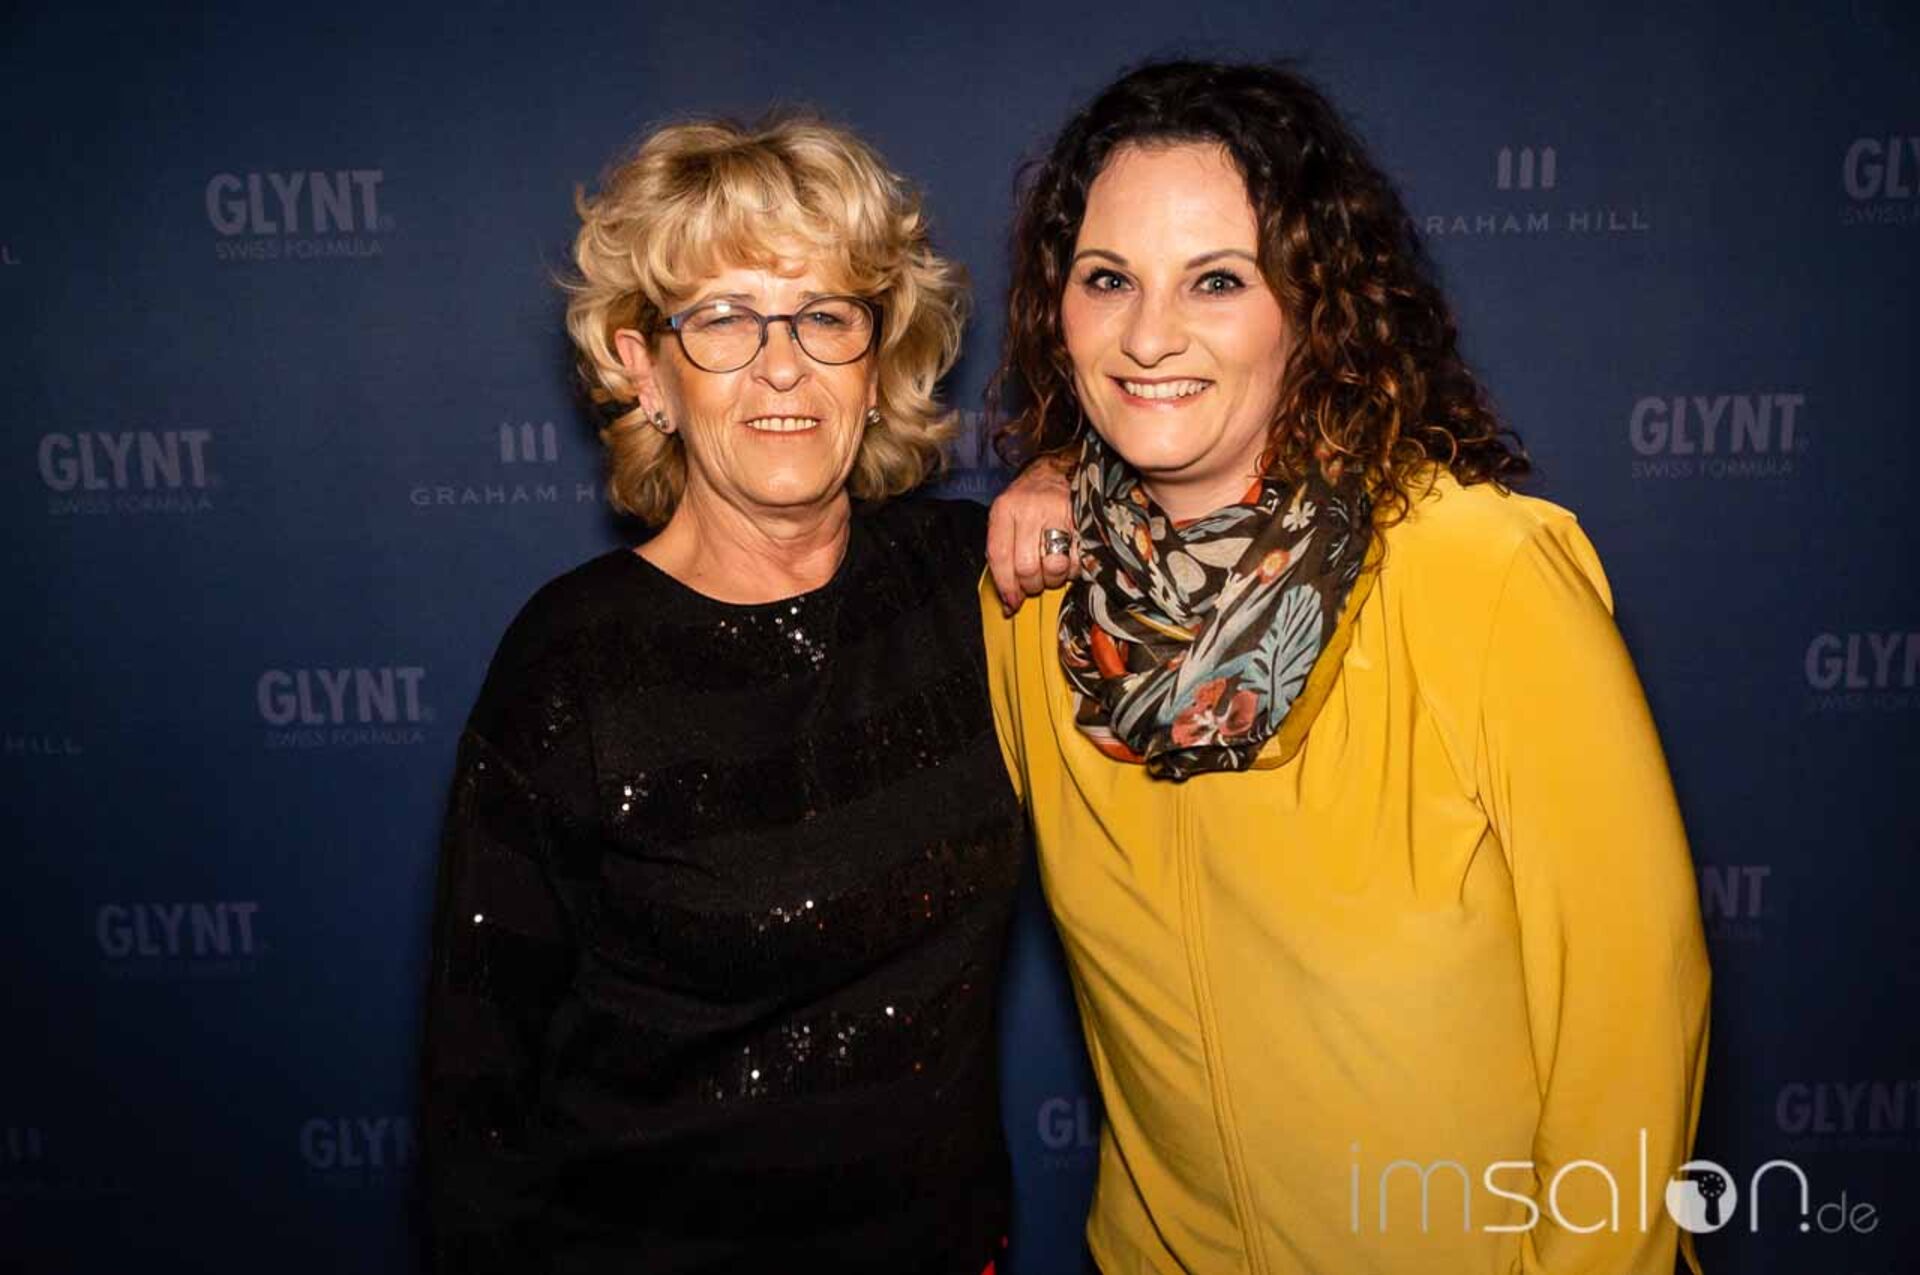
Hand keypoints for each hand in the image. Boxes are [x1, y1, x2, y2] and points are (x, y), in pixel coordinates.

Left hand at [986, 452, 1075, 613]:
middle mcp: (1030, 509)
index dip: (1005, 586)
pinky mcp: (1082, 519)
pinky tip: (1067, 560)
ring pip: (1054, 567)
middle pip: (1027, 567)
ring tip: (1051, 570)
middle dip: (1031, 585)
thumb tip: (1009, 599)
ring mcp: (1058, 513)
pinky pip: (1077, 560)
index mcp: (1005, 509)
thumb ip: (1002, 551)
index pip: (999, 557)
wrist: (1058, 470)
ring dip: (1053, 579)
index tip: (1011, 602)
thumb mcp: (1006, 517)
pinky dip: (1073, 570)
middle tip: (1034, 583)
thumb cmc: (1028, 500)